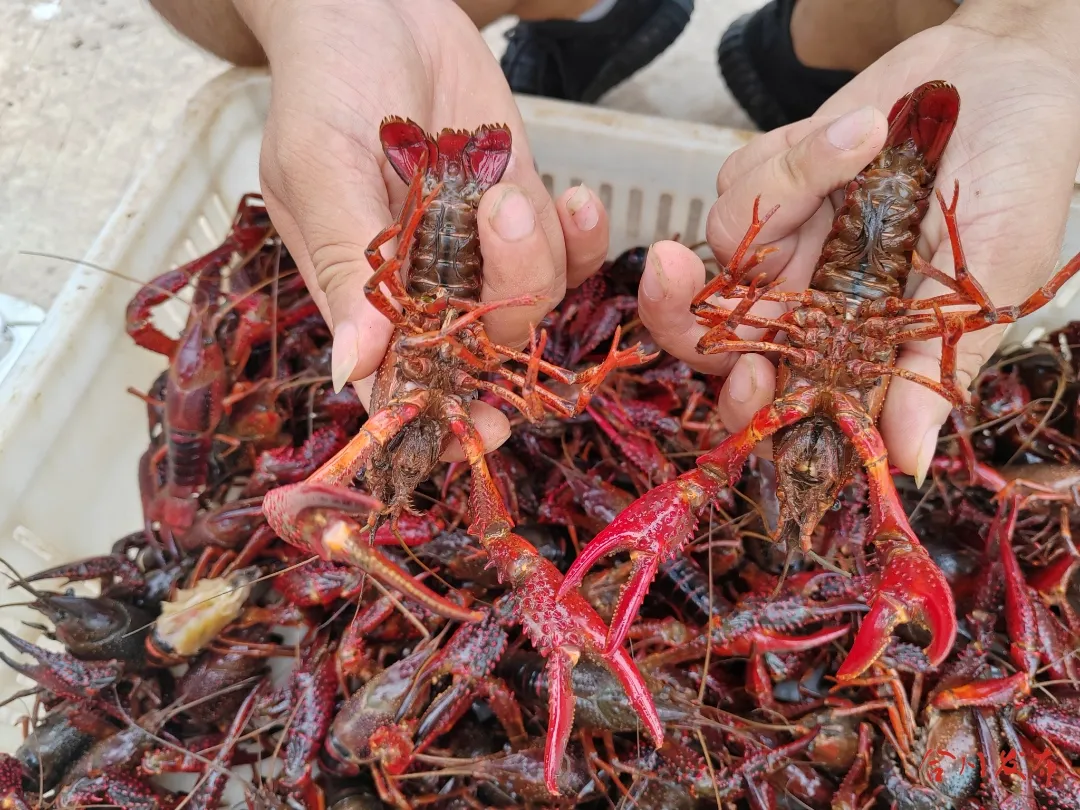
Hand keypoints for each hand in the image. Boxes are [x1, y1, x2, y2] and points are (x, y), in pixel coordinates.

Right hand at [231, 0, 609, 459]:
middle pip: (480, 351)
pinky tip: (578, 196)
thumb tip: (354, 368)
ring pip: (531, 302)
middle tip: (499, 225)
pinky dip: (581, 234)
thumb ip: (342, 259)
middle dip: (505, 315)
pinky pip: (569, 256)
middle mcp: (424, 287)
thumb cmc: (328, 78)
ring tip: (499, 186)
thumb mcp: (319, 161)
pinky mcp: (524, 214)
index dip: (443, 414)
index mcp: (359, 294)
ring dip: (532, 252)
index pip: (399, 381)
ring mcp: (478, 253)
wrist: (379, 8)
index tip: (486, 426)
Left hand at [639, 10, 1079, 480]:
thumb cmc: (1020, 181)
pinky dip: (786, 154)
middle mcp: (809, 302)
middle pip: (708, 338)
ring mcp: (786, 242)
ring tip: (867, 146)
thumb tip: (907, 464)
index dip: (747, 405)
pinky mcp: (773, 182)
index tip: (750, 374)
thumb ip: (936, 366)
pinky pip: (737, 182)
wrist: (1011, 78)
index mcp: (856, 344)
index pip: (779, 402)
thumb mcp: (988, 280)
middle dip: (677, 313)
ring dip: (778, 195)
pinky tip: (859, 133)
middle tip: (670, 271)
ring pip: (719, 249)